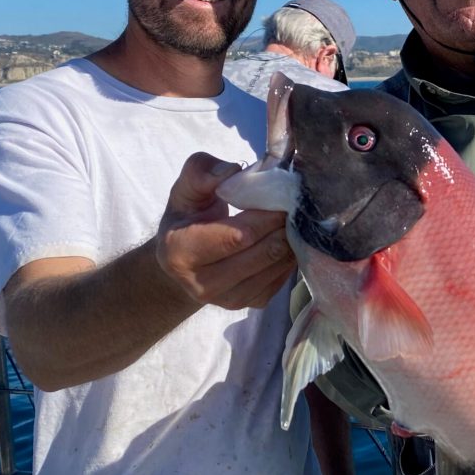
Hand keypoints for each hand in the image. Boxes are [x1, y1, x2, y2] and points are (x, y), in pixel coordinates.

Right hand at [155, 153, 296, 309]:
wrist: (184, 260)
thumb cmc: (187, 217)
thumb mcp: (185, 190)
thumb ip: (201, 172)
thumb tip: (232, 170)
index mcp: (180, 252)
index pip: (238, 236)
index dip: (265, 215)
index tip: (282, 195)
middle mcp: (202, 284)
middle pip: (263, 252)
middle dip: (283, 225)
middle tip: (293, 204)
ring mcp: (229, 300)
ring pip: (277, 266)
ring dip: (291, 239)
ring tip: (291, 218)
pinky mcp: (251, 304)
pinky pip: (282, 278)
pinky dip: (289, 255)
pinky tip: (284, 237)